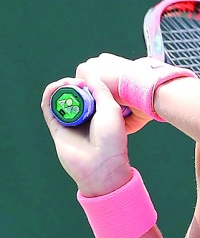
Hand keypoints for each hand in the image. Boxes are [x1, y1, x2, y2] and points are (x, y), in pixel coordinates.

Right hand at [41, 70, 146, 195]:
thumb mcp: (111, 108)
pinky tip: (56, 87)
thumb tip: (89, 72)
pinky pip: (49, 108)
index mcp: (99, 111)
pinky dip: (50, 95)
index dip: (87, 81)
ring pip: (60, 98)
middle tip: (79, 80)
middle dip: (74, 83)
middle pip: (73, 93)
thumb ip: (100, 89)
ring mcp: (69, 122)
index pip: (89, 91)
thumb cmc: (111, 138)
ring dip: (61, 86)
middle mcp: (83, 116)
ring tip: (69, 82)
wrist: (101, 164)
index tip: (90, 76)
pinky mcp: (56, 128)